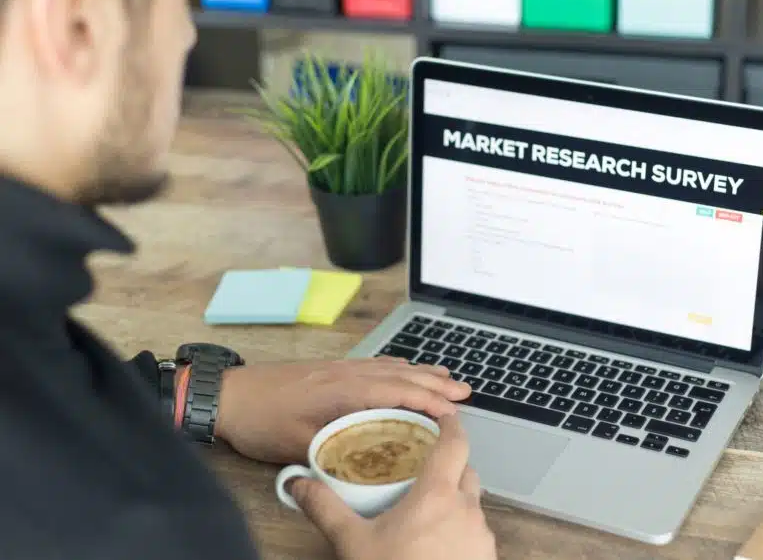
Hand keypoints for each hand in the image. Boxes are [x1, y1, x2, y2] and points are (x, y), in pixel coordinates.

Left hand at [213, 356, 470, 463]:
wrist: (227, 394)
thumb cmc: (259, 419)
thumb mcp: (298, 444)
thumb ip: (332, 452)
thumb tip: (360, 468)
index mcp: (343, 390)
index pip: (397, 391)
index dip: (428, 400)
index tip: (454, 411)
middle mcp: (346, 373)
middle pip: (401, 374)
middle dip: (435, 383)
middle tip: (465, 391)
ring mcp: (339, 368)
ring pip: (390, 366)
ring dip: (421, 372)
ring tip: (447, 377)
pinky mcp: (330, 369)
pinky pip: (374, 364)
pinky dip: (397, 367)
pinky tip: (404, 369)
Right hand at [290, 413, 496, 559]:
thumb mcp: (353, 543)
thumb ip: (327, 509)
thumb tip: (299, 483)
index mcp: (438, 495)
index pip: (455, 444)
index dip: (452, 426)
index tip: (444, 416)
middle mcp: (468, 509)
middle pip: (466, 473)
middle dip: (450, 467)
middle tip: (424, 471)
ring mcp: (482, 537)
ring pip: (473, 505)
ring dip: (455, 501)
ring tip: (427, 513)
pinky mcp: (487, 559)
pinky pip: (477, 533)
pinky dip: (461, 530)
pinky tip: (438, 544)